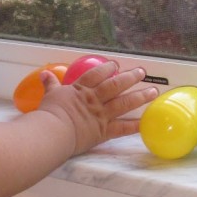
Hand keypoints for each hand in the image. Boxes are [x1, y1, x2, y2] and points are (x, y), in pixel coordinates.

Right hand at [37, 60, 157, 155]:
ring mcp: (101, 115)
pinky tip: (146, 122)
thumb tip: (44, 74)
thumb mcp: (49, 95)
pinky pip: (123, 128)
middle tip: (142, 72)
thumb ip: (50, 84)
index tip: (115, 65)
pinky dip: (135, 126)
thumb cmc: (50, 113)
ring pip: (124, 103)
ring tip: (153, 91)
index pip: (96, 75)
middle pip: (115, 85)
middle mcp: (95, 100)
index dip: (107, 68)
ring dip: (140, 96)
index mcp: (81, 90)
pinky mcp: (104, 131)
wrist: (54, 131)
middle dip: (130, 77)